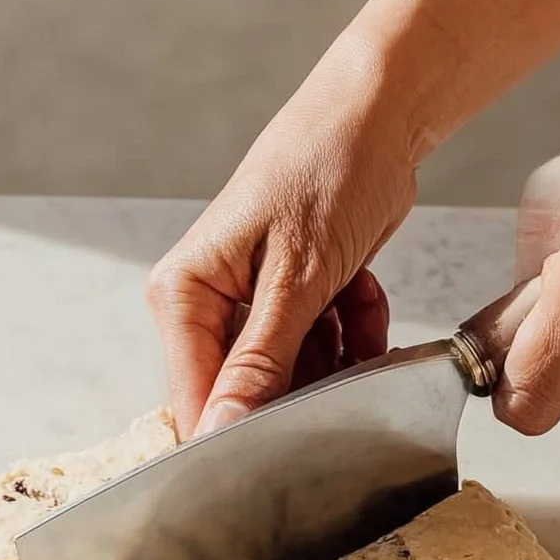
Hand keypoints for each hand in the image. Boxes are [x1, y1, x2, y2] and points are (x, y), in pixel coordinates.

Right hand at [146, 39, 415, 438]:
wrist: (378, 117)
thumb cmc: (328, 169)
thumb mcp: (297, 278)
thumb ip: (260, 363)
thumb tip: (218, 431)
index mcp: (181, 295)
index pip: (196, 400)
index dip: (242, 433)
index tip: (295, 441)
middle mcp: (203, 306)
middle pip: (246, 395)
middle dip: (306, 383)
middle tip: (345, 347)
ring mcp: (246, 309)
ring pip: (290, 380)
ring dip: (338, 357)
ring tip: (355, 302)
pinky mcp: (285, 307)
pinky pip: (316, 355)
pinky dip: (350, 335)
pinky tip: (361, 296)